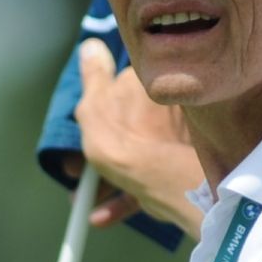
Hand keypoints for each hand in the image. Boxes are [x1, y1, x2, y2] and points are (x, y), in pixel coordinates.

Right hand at [73, 40, 206, 236]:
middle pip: (132, 125)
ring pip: (140, 155)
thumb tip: (92, 45)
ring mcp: (177, 138)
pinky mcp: (180, 168)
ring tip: (88, 201)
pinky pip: (151, 180)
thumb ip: (94, 75)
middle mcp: (168, 106)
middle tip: (81, 173)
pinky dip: (128, 196)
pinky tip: (101, 215)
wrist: (159, 178)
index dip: (102, 111)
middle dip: (108, 149)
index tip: (88, 134)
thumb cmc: (121, 138)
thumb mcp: (96, 103)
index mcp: (147, 84)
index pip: (123, 88)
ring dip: (113, 179)